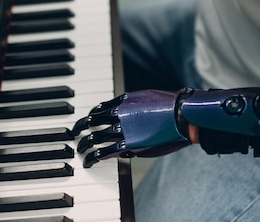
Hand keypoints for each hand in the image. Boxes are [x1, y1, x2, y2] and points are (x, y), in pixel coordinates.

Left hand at [71, 87, 259, 166]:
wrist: (186, 115)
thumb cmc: (175, 107)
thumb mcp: (152, 98)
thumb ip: (138, 104)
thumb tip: (133, 106)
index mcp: (125, 101)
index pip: (98, 108)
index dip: (88, 116)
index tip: (83, 121)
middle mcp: (120, 113)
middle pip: (91, 121)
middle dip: (78, 128)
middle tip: (72, 134)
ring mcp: (124, 129)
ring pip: (93, 136)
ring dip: (82, 144)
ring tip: (77, 151)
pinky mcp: (130, 145)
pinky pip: (104, 152)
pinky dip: (92, 157)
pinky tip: (88, 162)